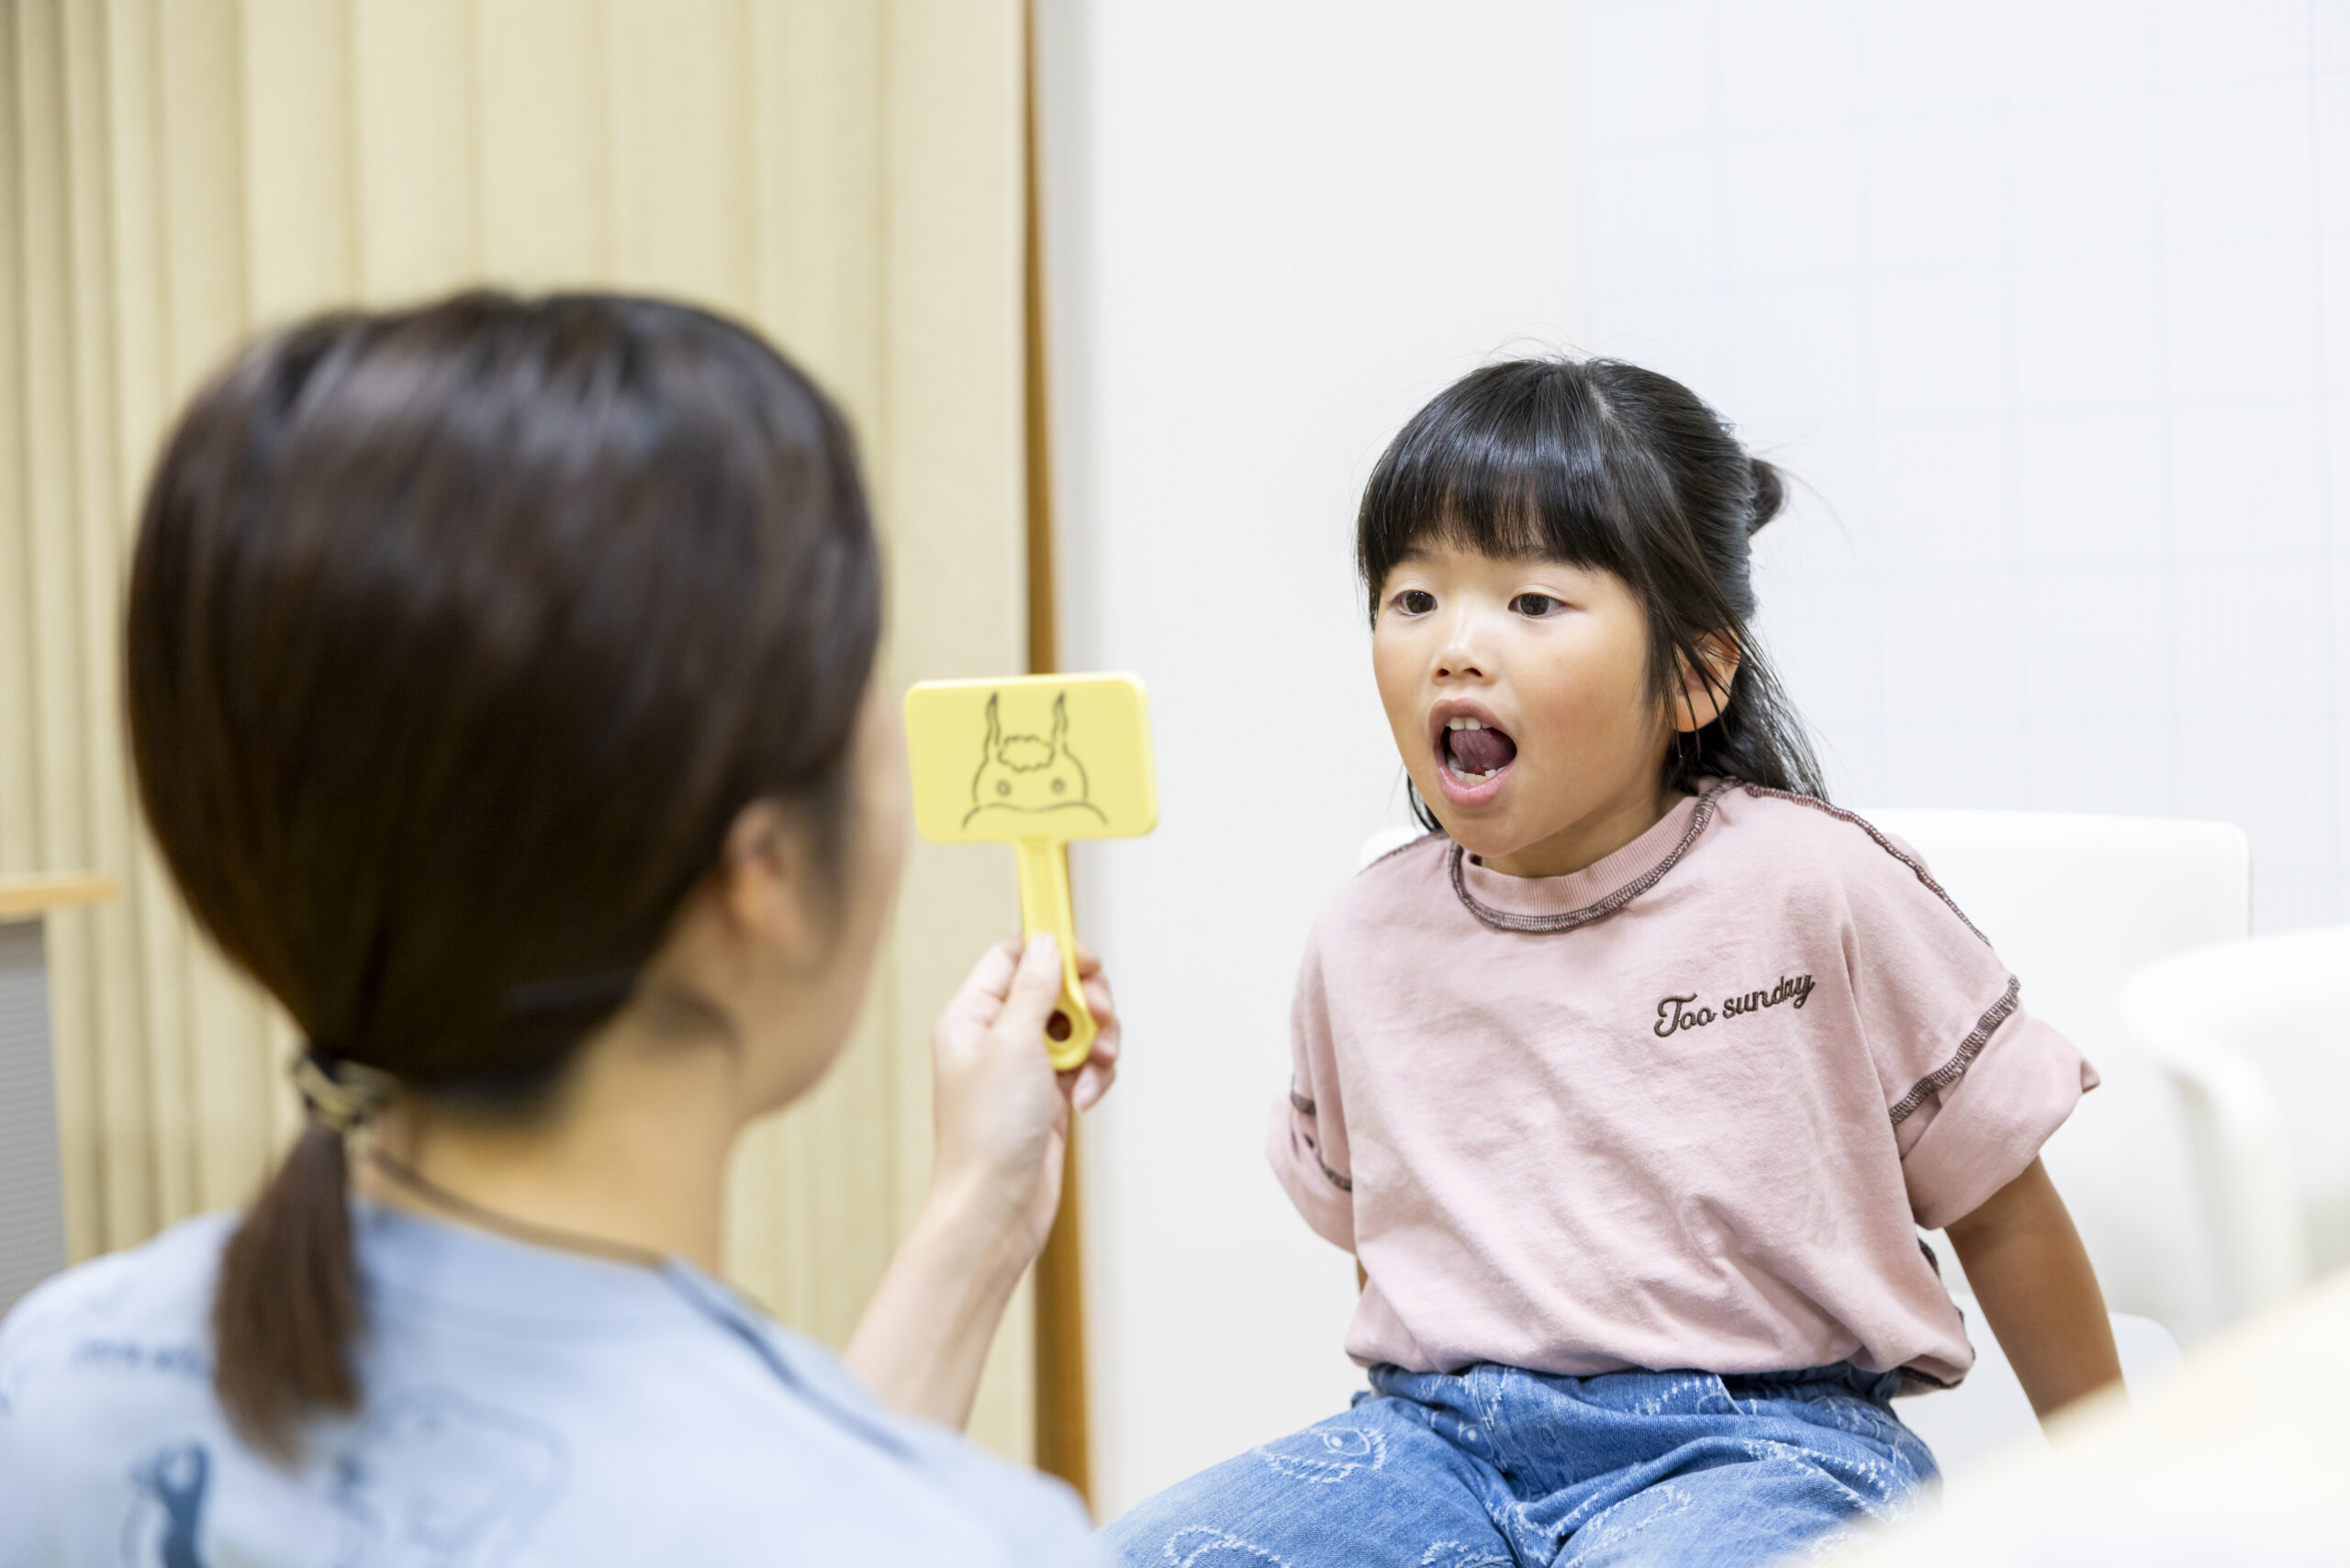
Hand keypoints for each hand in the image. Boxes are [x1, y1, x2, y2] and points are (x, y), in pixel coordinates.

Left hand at [928, 933, 1121, 1264]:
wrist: (996, 1206)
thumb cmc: (988, 1131)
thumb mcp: (1013, 1043)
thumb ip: (1034, 988)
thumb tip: (1047, 943)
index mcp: (973, 1015)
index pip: (1013, 957)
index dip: (1053, 952)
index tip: (1087, 964)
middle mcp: (997, 1037)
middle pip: (1056, 988)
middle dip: (1087, 1002)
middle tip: (1100, 1018)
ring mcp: (1025, 1068)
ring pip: (1078, 1028)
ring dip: (1097, 1043)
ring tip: (1095, 1067)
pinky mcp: (1049, 1097)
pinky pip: (1086, 1067)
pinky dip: (1095, 1078)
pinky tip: (1086, 1101)